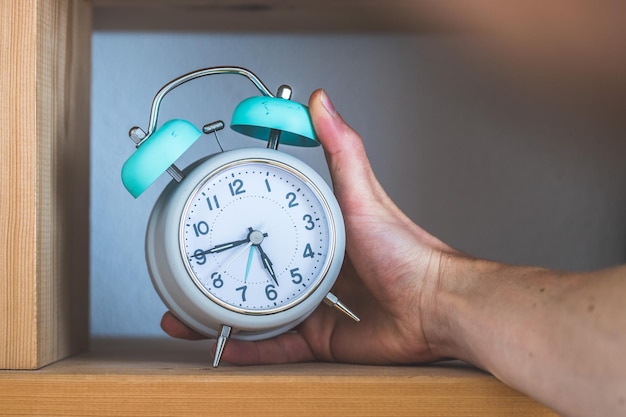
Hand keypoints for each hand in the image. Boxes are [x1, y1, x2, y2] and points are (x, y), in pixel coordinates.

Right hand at [162, 89, 457, 364]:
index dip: (238, 225)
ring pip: (259, 313)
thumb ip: (341, 149)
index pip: (268, 226)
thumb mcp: (360, 194)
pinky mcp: (320, 338)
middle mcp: (312, 270)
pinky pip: (278, 346)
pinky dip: (250, 348)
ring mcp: (315, 306)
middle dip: (221, 276)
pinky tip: (223, 345)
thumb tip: (322, 103)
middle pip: (257, 272)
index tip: (210, 222)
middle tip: (189, 275)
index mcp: (317, 234)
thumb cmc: (405, 251)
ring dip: (224, 314)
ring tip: (188, 316)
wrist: (432, 304)